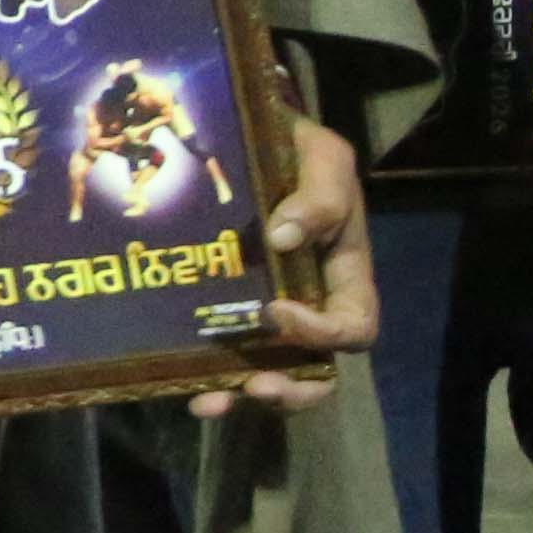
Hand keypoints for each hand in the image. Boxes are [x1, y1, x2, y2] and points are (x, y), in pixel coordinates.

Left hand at [198, 105, 371, 418]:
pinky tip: (179, 387)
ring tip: (209, 401)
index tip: (279, 311)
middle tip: (257, 387)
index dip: (325, 333)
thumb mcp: (322, 156)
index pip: (353, 326)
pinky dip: (204, 376)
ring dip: (241, 393)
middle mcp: (308, 303)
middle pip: (316, 368)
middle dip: (292, 388)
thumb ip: (319, 195)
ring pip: (266, 372)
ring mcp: (264, 312)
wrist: (246, 131)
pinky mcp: (221, 309)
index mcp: (342, 275)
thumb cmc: (294, 145)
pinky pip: (219, 355)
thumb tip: (284, 237)